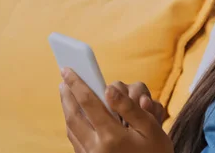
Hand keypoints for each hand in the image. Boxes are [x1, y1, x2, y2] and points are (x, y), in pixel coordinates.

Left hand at [59, 68, 173, 152]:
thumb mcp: (151, 129)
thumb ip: (129, 107)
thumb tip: (109, 89)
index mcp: (113, 136)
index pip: (88, 103)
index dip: (77, 84)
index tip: (68, 70)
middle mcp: (97, 147)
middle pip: (73, 116)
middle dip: (67, 96)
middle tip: (63, 80)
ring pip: (71, 129)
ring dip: (67, 110)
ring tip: (66, 95)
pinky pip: (75, 141)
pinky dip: (72, 125)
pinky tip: (75, 117)